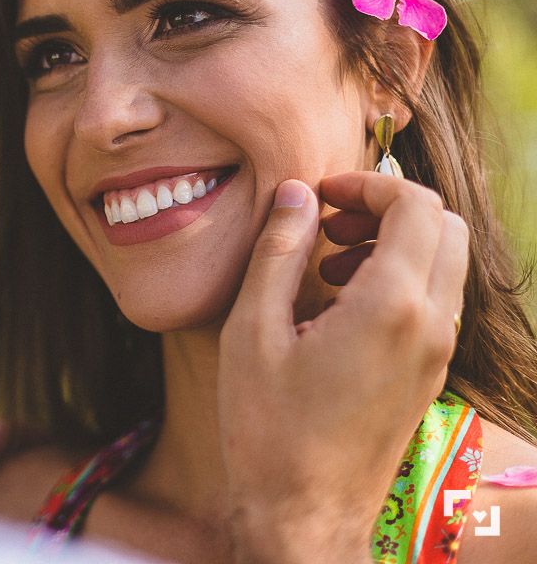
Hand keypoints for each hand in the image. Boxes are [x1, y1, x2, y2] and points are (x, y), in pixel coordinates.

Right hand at [218, 173, 467, 563]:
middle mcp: (431, 324)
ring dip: (395, 243)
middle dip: (388, 207)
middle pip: (444, 226)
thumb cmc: (268, 427)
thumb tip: (295, 192)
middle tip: (329, 222)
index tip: (320, 195)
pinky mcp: (429, 374)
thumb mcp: (253, 330)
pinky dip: (399, 279)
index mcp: (391, 306)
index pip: (416, 206)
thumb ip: (277, 251)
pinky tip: (338, 306)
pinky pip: (434, 301)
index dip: (369, 183)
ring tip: (327, 266)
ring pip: (445, 262)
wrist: (304, 513)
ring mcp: (437, 353)